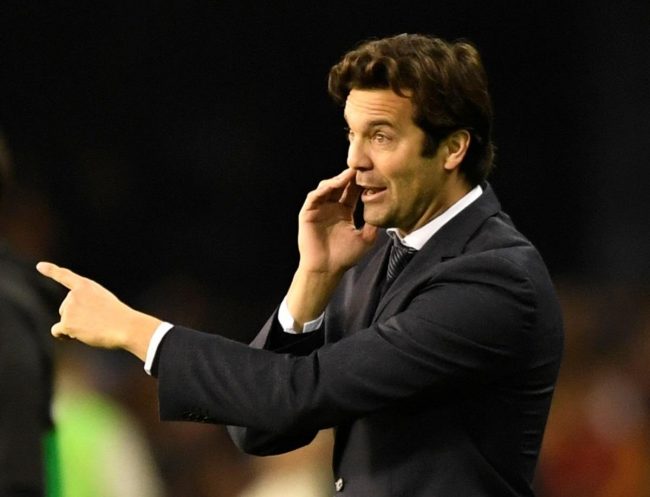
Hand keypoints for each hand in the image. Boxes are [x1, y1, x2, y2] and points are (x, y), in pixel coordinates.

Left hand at [35, 262, 160, 360]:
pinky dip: (64, 335)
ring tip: (93, 327)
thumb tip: (64, 325)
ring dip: (74, 327)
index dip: (51, 270)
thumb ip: (85, 303)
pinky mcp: (67, 323)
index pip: (64, 276)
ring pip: (64, 321)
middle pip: (65, 309)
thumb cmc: (118, 317)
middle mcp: (74, 294)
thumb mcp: (103, 300)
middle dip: (75, 316)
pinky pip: (57, 331)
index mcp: (86, 286)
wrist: (124, 327)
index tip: (40, 266)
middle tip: (96, 320)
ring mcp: (69, 308)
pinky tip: (78, 335)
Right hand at [297, 168, 377, 273]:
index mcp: (344, 212)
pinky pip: (314, 196)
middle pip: (340, 186)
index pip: (352, 192)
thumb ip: (374, 224)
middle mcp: (331, 207)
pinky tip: (334, 184)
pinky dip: (324, 189)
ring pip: (327, 187)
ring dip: (337, 180)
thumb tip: (388, 210)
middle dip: (349, 176)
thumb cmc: (345, 257)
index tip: (371, 174)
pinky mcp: (308, 213)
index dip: (360, 182)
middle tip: (361, 166)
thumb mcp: (366, 238)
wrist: (327, 269)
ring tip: (349, 174)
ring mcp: (319, 209)